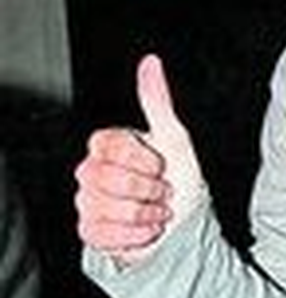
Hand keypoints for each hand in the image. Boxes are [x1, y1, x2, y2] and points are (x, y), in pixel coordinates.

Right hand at [74, 54, 207, 264]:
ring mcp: (89, 202)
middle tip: (162, 191)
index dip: (137, 158)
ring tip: (156, 211)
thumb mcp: (174, 138)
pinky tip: (145, 230)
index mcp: (112, 148)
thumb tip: (150, 62)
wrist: (184, 228)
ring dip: (142, 213)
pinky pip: (101, 232)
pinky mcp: (90, 232)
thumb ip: (156, 100)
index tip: (159, 164)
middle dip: (144, 188)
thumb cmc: (181, 181)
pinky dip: (133, 235)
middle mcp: (95, 173)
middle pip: (103, 177)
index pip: (106, 144)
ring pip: (102, 207)